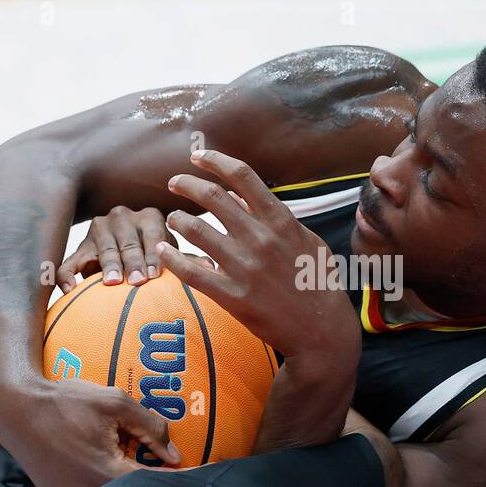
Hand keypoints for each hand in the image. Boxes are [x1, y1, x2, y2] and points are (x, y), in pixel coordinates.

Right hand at [0, 377, 181, 486]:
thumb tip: (176, 455)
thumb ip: (150, 427)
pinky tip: (136, 483)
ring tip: (166, 481)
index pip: (162, 485)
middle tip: (194, 482)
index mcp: (109, 477)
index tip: (215, 473)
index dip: (191, 480)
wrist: (18, 414)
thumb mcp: (114, 403)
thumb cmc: (66, 403)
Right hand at [58, 205, 177, 293]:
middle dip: (133, 262)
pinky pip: (70, 262)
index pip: (153, 235)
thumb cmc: (157, 255)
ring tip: (112, 283)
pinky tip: (71, 290)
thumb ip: (186, 260)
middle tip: (138, 282)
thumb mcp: (171, 254)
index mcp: (149, 217)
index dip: (154, 255)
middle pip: (128, 241)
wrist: (127, 251)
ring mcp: (99, 230)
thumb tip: (209, 265)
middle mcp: (122, 217)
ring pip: (103, 247)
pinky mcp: (80, 248)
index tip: (156, 276)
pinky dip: (68, 275)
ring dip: (108, 265)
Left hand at [156, 149, 358, 358]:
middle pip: (212, 196)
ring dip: (177, 219)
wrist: (321, 330)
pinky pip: (191, 272)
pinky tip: (164, 252)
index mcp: (280, 221)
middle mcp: (260, 238)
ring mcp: (245, 267)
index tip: (198, 157)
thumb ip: (274, 218)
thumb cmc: (317, 282)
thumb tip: (240, 198)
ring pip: (195, 230)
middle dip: (186, 183)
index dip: (215, 160)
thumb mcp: (306, 241)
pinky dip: (172, 258)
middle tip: (174, 182)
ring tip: (172, 218)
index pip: (242, 176)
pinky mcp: (233, 295)